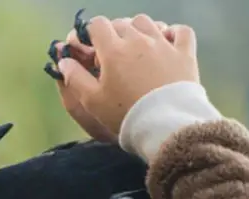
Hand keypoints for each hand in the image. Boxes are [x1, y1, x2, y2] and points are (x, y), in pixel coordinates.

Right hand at [56, 14, 198, 134]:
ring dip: (138, 30)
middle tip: (111, 57)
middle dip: (113, 35)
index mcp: (113, 50)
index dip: (90, 34)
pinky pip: (181, 31)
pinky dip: (173, 33)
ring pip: (147, 23)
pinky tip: (167, 43)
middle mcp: (138, 40)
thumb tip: (63, 61)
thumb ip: (75, 78)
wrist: (166, 125)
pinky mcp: (185, 54)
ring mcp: (164, 44)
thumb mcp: (92, 101)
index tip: (89, 49)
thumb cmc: (125, 114)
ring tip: (136, 49)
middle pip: (121, 23)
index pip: (96, 25)